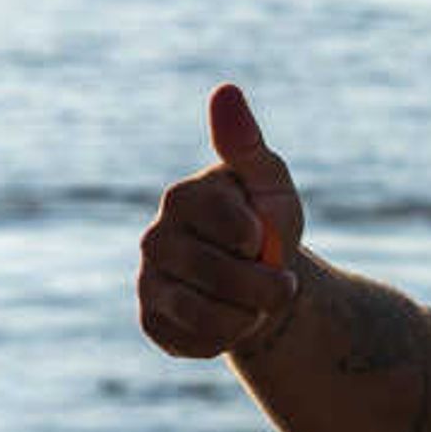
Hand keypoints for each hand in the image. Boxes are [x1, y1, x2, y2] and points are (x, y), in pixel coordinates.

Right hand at [137, 83, 306, 358]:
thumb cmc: (266, 225)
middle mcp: (155, 238)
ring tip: (255, 300)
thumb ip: (246, 143)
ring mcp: (150, 281)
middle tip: (281, 281)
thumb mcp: (268, 183)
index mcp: (183, 198)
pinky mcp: (152, 320)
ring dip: (248, 312)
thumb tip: (225, 91)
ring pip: (203, 312)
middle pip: (217, 272)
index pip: (221, 219)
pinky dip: (226, 336)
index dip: (254, 236)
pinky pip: (192, 340)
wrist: (262, 285)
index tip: (261, 236)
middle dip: (265, 285)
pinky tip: (232, 318)